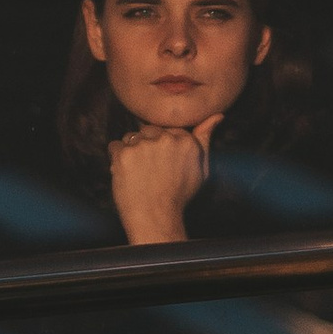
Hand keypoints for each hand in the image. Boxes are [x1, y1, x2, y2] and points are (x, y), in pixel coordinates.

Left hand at [108, 112, 223, 246]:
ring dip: (132, 150)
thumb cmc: (179, 196)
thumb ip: (205, 139)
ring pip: (131, 136)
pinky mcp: (123, 154)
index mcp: (185, 141)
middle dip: (147, 144)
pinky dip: (117, 158)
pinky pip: (115, 147)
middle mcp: (164, 139)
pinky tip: (127, 173)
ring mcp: (142, 145)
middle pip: (148, 129)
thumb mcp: (201, 169)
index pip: (167, 129)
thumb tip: (217, 115)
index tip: (161, 161)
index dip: (162, 144)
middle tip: (149, 168)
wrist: (156, 218)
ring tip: (139, 172)